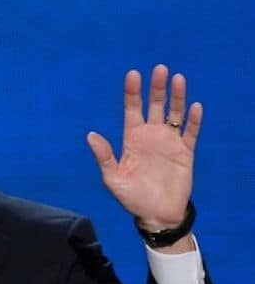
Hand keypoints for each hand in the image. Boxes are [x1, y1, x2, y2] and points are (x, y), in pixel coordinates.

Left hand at [87, 64, 200, 231]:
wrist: (156, 214)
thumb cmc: (131, 196)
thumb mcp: (113, 178)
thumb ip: (104, 156)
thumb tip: (90, 135)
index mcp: (132, 138)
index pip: (132, 109)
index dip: (132, 92)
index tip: (133, 74)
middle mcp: (150, 135)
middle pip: (154, 106)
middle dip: (156, 88)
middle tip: (160, 69)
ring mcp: (169, 142)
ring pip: (174, 114)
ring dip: (176, 97)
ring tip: (177, 78)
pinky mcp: (185, 152)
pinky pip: (190, 132)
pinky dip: (193, 120)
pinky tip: (194, 107)